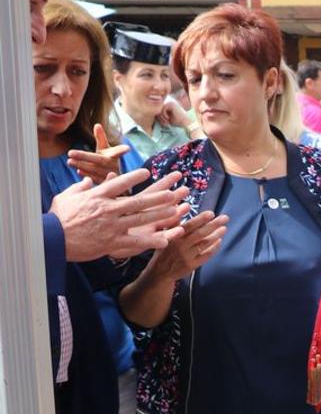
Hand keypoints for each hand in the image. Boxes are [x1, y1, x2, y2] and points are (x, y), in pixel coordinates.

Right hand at [52, 170, 190, 261]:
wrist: (52, 239)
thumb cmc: (58, 217)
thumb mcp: (66, 196)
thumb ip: (80, 187)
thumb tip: (88, 180)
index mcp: (97, 196)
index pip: (119, 183)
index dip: (134, 177)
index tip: (147, 172)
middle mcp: (107, 209)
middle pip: (137, 201)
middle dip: (157, 197)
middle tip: (173, 193)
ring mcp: (111, 226)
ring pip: (141, 219)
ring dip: (160, 215)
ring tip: (176, 211)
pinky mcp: (112, 242)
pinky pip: (135, 242)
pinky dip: (151, 241)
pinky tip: (165, 240)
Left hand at [66, 124, 130, 183]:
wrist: (114, 179)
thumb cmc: (107, 160)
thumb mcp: (105, 149)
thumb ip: (101, 138)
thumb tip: (97, 125)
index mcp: (114, 156)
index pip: (118, 151)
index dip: (123, 150)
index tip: (128, 148)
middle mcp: (114, 166)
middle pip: (100, 160)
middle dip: (85, 156)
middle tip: (70, 152)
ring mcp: (110, 176)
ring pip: (96, 171)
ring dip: (82, 166)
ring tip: (69, 161)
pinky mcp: (106, 184)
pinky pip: (96, 180)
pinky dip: (87, 175)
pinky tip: (78, 171)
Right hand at [142, 211, 226, 283]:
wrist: (158, 273)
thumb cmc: (163, 251)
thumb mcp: (163, 236)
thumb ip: (173, 222)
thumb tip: (179, 205)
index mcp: (173, 237)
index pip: (189, 226)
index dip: (200, 219)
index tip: (211, 213)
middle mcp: (180, 246)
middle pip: (199, 234)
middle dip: (213, 225)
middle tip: (225, 218)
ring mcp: (187, 257)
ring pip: (204, 244)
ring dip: (216, 235)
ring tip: (224, 228)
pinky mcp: (191, 266)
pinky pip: (205, 256)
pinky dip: (213, 248)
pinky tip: (219, 241)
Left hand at [159, 97, 192, 128]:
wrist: (185, 122)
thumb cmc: (176, 121)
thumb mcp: (165, 117)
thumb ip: (159, 114)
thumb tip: (151, 113)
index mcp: (166, 103)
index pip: (156, 108)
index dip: (158, 116)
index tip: (163, 122)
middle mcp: (167, 101)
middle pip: (156, 108)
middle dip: (159, 117)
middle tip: (164, 123)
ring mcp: (170, 101)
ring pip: (159, 109)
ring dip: (161, 117)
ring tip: (166, 121)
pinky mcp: (171, 104)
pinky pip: (162, 109)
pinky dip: (164, 115)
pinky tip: (168, 118)